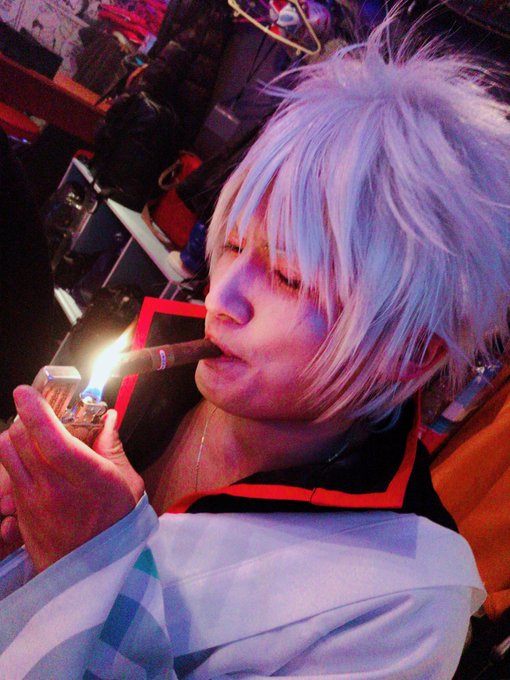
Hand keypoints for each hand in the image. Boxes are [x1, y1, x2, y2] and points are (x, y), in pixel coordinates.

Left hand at [0, 385, 143, 572]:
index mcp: (87, 480)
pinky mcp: (18, 513)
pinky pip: (7, 475)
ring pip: (6, 455)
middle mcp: (53, 490)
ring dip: (15, 436)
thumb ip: (113, 447)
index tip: (26, 392)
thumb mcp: (128, 485)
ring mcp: (31, 503)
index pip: (52, 440)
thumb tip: (108, 417)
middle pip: (21, 441)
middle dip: (25, 417)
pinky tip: (32, 462)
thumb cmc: (117, 526)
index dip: (36, 412)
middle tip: (38, 411)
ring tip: (32, 434)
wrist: (94, 575)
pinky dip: (13, 459)